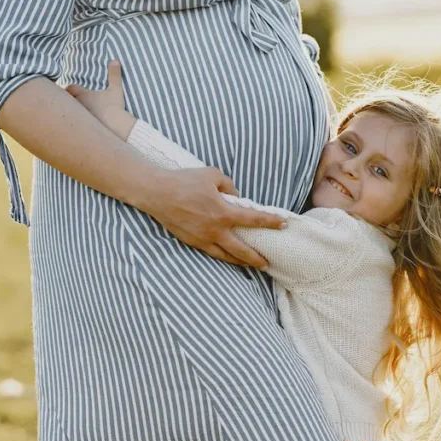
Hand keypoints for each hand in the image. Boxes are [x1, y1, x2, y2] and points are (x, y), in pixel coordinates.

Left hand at [65, 60, 135, 140]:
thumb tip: (115, 60)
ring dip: (71, 112)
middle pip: (67, 101)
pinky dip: (76, 123)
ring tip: (73, 112)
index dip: (69, 88)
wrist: (115, 126)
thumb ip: (114, 75)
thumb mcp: (116, 89)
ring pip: (70, 113)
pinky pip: (75, 124)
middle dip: (67, 100)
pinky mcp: (82, 129)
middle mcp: (79, 105)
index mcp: (84, 95)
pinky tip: (80, 126)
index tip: (69, 88)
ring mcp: (80, 118)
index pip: (70, 89)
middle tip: (68, 100)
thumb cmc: (114, 106)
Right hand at [140, 167, 286, 267]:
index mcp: (223, 212)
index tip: (284, 224)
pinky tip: (229, 256)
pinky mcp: (192, 242)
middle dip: (256, 259)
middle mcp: (215, 230)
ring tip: (251, 265)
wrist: (157, 193)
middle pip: (242, 250)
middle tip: (268, 264)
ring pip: (226, 256)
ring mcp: (203, 239)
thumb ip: (230, 185)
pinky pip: (212, 253)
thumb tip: (237, 196)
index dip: (271, 222)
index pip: (253, 219)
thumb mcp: (213, 175)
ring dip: (240, 262)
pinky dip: (223, 256)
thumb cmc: (185, 181)